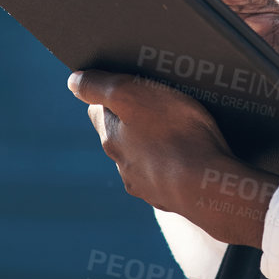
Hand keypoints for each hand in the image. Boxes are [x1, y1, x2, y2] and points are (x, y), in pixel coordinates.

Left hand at [66, 68, 278, 246]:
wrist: (206, 185)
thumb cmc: (173, 133)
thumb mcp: (132, 94)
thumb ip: (98, 86)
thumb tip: (73, 81)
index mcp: (111, 136)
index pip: (97, 110)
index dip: (109, 93)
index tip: (126, 83)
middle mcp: (123, 163)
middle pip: (121, 134)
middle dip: (135, 118)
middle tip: (159, 102)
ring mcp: (145, 183)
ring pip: (144, 156)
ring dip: (155, 143)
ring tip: (180, 129)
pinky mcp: (169, 196)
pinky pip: (167, 174)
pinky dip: (174, 164)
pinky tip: (191, 157)